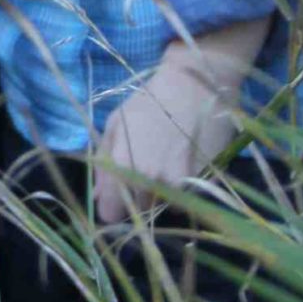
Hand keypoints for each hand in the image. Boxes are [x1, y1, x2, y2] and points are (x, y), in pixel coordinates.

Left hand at [94, 20, 269, 225]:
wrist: (195, 88)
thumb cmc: (150, 102)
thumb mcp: (116, 123)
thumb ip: (103, 162)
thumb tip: (97, 196)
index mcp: (123, 166)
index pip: (111, 213)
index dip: (113, 208)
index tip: (117, 200)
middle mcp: (151, 182)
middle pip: (140, 212)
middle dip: (139, 197)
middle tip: (146, 168)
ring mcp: (181, 186)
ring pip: (165, 207)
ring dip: (163, 194)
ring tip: (166, 162)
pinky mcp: (205, 186)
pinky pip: (189, 199)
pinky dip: (185, 188)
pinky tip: (184, 162)